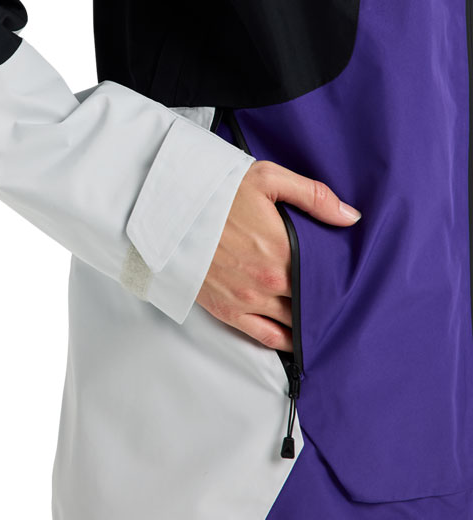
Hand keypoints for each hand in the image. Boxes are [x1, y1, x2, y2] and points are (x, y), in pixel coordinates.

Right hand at [195, 160, 361, 350]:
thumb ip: (313, 196)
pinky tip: (298, 337)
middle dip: (326, 299)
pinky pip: (266, 337)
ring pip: (293, 322)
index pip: (326, 274)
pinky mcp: (228, 312)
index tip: (347, 274)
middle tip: (339, 296)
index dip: (340, 277)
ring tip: (322, 315)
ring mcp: (248, 301)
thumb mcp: (267, 178)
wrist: (168, 212)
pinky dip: (286, 341)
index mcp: (282, 250)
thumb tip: (350, 217)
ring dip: (309, 320)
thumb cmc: (216, 194)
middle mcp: (268, 282)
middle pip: (313, 301)